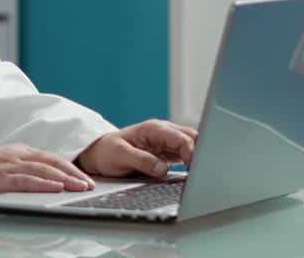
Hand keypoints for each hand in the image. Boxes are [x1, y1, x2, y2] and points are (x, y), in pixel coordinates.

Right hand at [0, 143, 96, 202]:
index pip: (50, 157)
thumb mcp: (4, 164)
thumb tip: (47, 178)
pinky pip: (26, 180)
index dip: (70, 167)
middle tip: (89, 184)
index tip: (85, 177)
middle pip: (51, 161)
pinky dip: (43, 183)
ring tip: (80, 187)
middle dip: (73, 172)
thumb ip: (23, 167)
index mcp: (18, 151)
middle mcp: (16, 155)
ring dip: (64, 179)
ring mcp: (8, 165)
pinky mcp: (0, 178)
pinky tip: (56, 188)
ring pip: (43, 170)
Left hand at [76, 119, 197, 178]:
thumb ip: (142, 161)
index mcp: (153, 129)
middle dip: (201, 152)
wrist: (100, 153)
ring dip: (198, 157)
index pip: (180, 137)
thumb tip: (162, 169)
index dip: (192, 152)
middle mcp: (163, 132)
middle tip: (203, 173)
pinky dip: (192, 162)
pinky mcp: (167, 151)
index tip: (196, 167)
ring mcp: (166, 141)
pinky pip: (185, 154)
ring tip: (201, 175)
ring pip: (192, 144)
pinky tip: (194, 174)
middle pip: (192, 138)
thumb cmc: (108, 152)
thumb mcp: (121, 156)